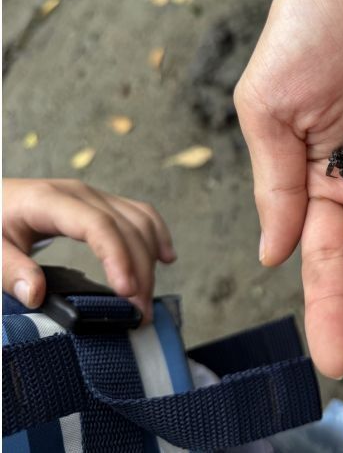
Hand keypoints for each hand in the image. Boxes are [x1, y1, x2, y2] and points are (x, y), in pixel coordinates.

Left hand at [2, 178, 174, 320]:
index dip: (118, 257)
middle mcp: (79, 194)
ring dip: (150, 259)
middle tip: (139, 311)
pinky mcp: (102, 204)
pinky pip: (140, 214)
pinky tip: (165, 257)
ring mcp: (94, 196)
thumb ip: (9, 270)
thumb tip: (35, 294)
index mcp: (48, 200)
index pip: (98, 225)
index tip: (127, 291)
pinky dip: (156, 235)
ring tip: (147, 297)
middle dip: (140, 270)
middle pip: (126, 227)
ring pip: (139, 221)